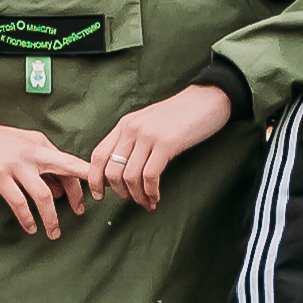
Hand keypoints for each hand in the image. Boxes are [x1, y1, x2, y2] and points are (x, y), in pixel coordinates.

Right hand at [0, 112, 101, 239]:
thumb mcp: (19, 149)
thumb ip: (40, 167)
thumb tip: (59, 191)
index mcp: (39, 142)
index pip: (69, 162)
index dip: (83, 179)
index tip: (93, 195)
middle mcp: (32, 151)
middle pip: (66, 171)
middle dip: (77, 194)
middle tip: (81, 213)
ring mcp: (15, 164)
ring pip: (44, 195)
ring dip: (51, 217)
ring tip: (54, 233)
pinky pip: (19, 202)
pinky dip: (27, 218)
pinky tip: (30, 228)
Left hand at [85, 86, 235, 211]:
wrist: (208, 99)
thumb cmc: (180, 116)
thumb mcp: (149, 124)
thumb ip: (133, 142)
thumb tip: (120, 172)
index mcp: (124, 125)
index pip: (98, 155)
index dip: (94, 179)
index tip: (99, 196)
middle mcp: (132, 129)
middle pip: (112, 171)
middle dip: (120, 192)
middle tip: (132, 200)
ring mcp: (148, 135)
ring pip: (130, 177)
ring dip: (137, 196)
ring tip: (147, 203)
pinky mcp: (166, 143)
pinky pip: (150, 176)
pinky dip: (151, 192)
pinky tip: (156, 196)